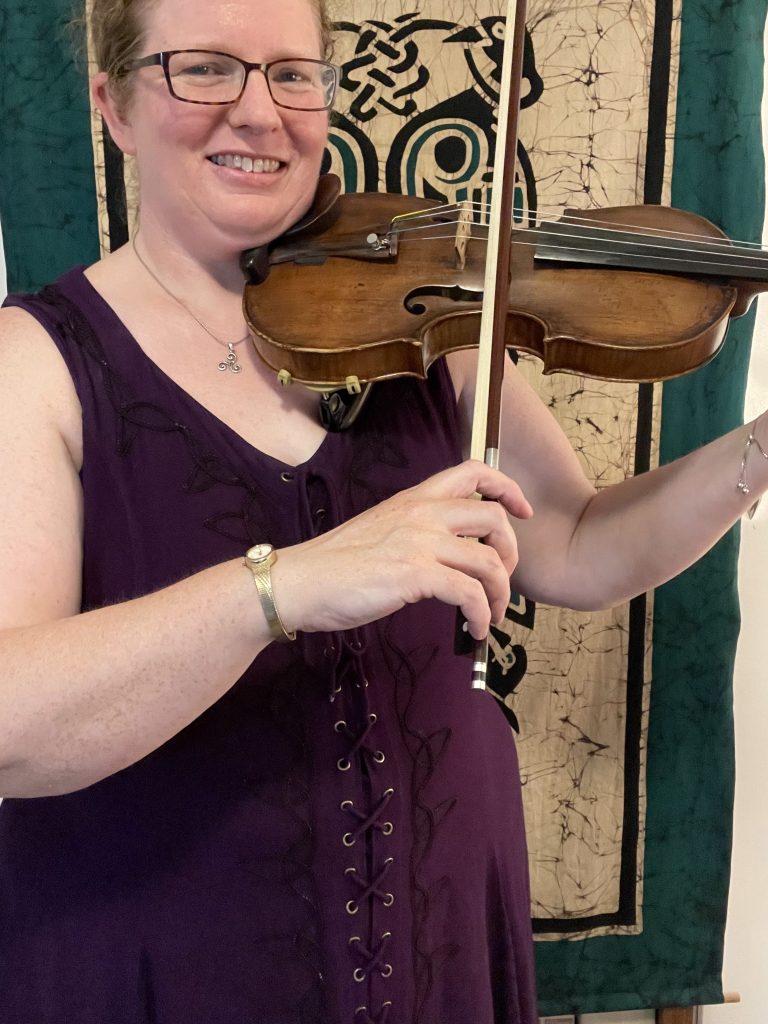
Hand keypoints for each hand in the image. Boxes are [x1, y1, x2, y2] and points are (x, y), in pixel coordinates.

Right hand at [272, 460, 532, 639]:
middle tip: (503, 580)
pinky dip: (482, 615)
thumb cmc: (335, 565)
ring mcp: (419, 543)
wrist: (300, 582)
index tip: (521, 511)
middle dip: (511, 553)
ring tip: (493, 615)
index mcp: (414, 499)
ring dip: (501, 594)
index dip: (507, 488)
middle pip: (494, 519)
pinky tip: (476, 629)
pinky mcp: (414, 575)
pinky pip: (470, 594)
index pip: (472, 472)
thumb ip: (416, 532)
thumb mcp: (382, 531)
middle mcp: (421, 514)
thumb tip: (450, 553)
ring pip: (488, 561)